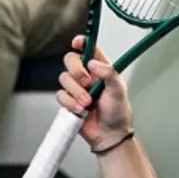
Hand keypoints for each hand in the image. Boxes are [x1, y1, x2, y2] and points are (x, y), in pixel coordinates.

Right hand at [58, 35, 132, 149]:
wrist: (109, 134)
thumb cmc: (117, 113)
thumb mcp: (118, 90)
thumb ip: (108, 73)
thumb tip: (93, 63)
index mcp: (101, 69)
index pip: (89, 49)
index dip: (82, 43)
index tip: (77, 43)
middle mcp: (88, 76)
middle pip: (70, 60)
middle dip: (76, 70)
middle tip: (86, 82)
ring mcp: (77, 88)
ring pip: (63, 78)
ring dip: (76, 92)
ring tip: (88, 103)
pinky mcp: (68, 100)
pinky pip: (60, 95)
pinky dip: (70, 103)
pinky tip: (81, 110)